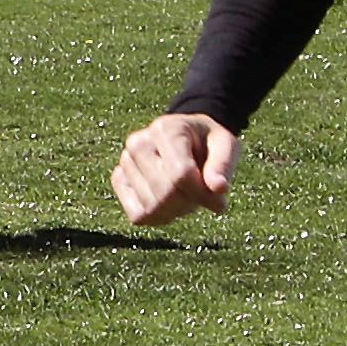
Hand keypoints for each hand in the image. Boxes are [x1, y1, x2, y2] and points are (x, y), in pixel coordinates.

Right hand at [112, 113, 239, 225]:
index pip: (181, 174)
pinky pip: (138, 215)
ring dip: (176, 211)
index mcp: (166, 128)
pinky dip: (158, 217)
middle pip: (165, 193)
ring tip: (186, 195)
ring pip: (152, 207)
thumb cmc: (208, 142)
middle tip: (203, 197)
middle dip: (190, 204)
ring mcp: (125, 161)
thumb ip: (223, 165)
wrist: (186, 138)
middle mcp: (138, 143)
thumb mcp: (226, 145)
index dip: (202, 195)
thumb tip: (219, 188)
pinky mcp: (119, 179)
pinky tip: (170, 204)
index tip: (219, 204)